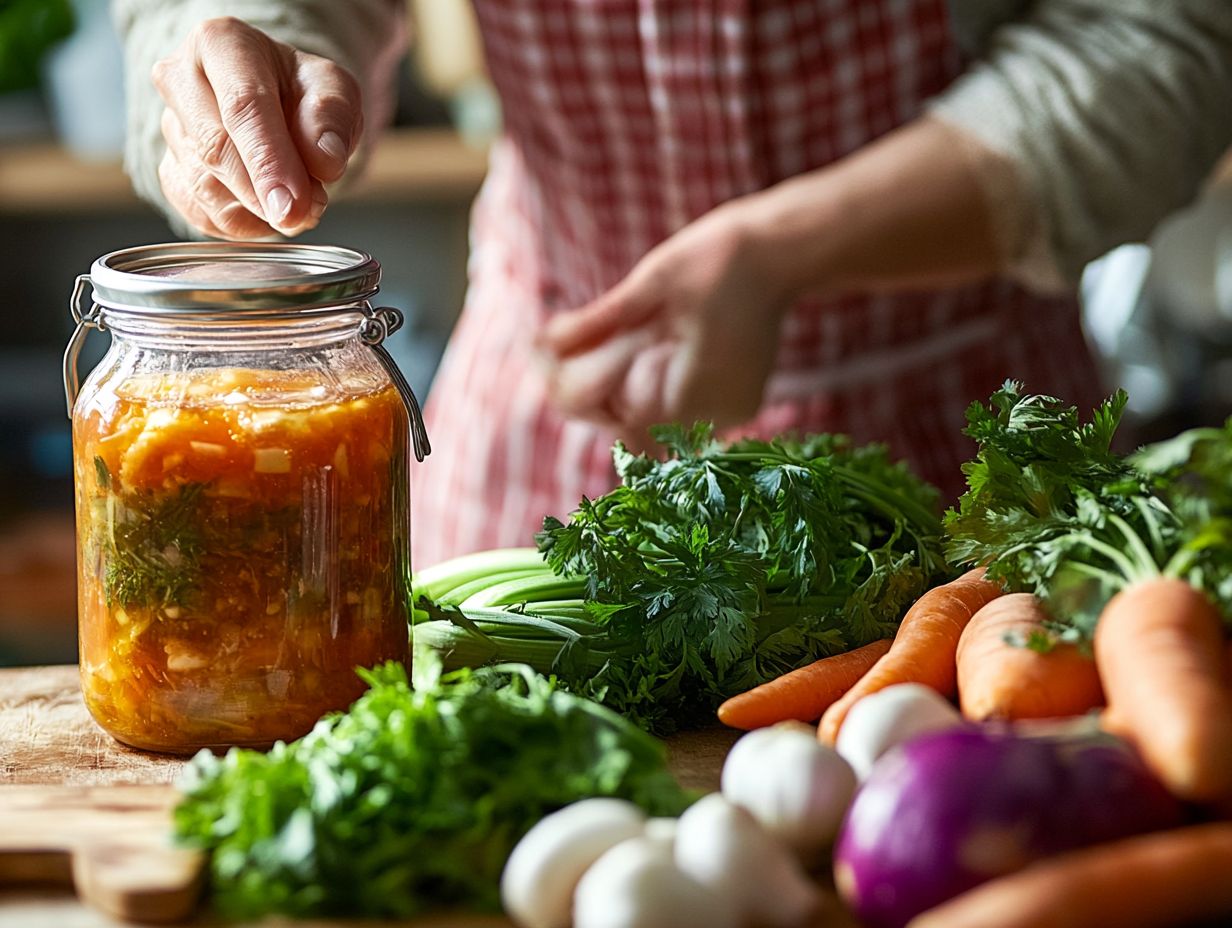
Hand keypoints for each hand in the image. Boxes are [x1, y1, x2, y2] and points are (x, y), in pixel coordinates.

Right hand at [152, 16, 362, 238]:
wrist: (277, 102)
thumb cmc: (301, 90)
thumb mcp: (333, 89)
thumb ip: (331, 119)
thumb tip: (323, 160)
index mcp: (221, 44)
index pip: (243, 106)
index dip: (269, 161)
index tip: (294, 205)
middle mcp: (182, 78)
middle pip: (215, 148)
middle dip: (263, 193)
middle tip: (305, 213)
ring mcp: (170, 127)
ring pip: (205, 187)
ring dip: (257, 211)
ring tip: (299, 205)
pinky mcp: (171, 169)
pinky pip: (199, 212)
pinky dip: (240, 224)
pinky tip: (268, 215)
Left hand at [538, 200, 795, 437]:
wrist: (784, 249)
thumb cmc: (718, 256)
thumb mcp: (651, 282)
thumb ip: (599, 322)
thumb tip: (542, 345)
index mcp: (705, 387)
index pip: (625, 417)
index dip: (584, 392)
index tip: (552, 359)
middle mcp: (723, 413)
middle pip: (636, 426)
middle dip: (595, 391)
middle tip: (560, 350)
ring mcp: (733, 413)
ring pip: (655, 423)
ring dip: (620, 391)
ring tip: (609, 345)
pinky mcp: (736, 405)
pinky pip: (678, 413)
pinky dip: (650, 388)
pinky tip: (643, 353)